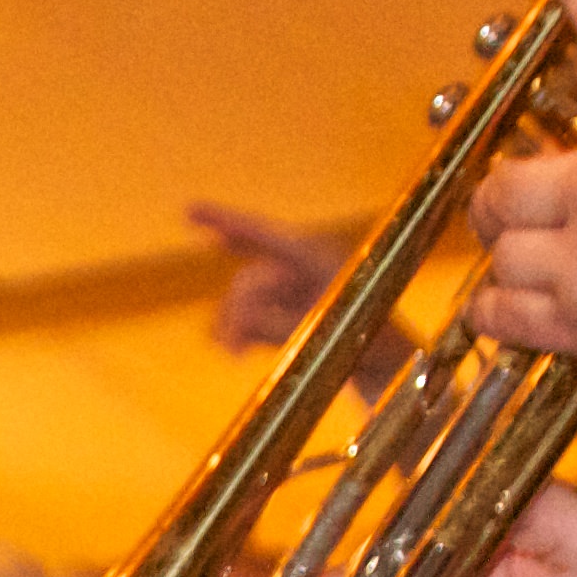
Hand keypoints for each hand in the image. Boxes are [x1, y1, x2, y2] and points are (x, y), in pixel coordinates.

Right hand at [191, 202, 358, 358]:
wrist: (389, 366)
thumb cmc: (369, 343)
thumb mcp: (324, 334)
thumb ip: (280, 324)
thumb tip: (237, 323)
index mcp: (317, 258)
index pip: (262, 233)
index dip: (224, 220)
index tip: (188, 211)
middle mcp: (303, 269)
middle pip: (248, 280)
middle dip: (232, 312)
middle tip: (229, 352)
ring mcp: (296, 290)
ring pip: (245, 302)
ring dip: (233, 327)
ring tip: (234, 356)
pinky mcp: (290, 313)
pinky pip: (252, 318)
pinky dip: (242, 334)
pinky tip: (238, 352)